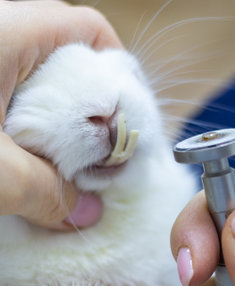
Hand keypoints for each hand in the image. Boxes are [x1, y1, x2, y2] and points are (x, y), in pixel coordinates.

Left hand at [0, 0, 120, 228]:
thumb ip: (47, 193)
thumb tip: (86, 213)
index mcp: (5, 28)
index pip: (88, 29)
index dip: (119, 73)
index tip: (127, 122)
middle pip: (65, 56)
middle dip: (88, 105)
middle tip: (95, 152)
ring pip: (35, 76)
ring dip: (54, 120)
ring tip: (59, 161)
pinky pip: (7, 88)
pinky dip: (23, 122)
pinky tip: (21, 154)